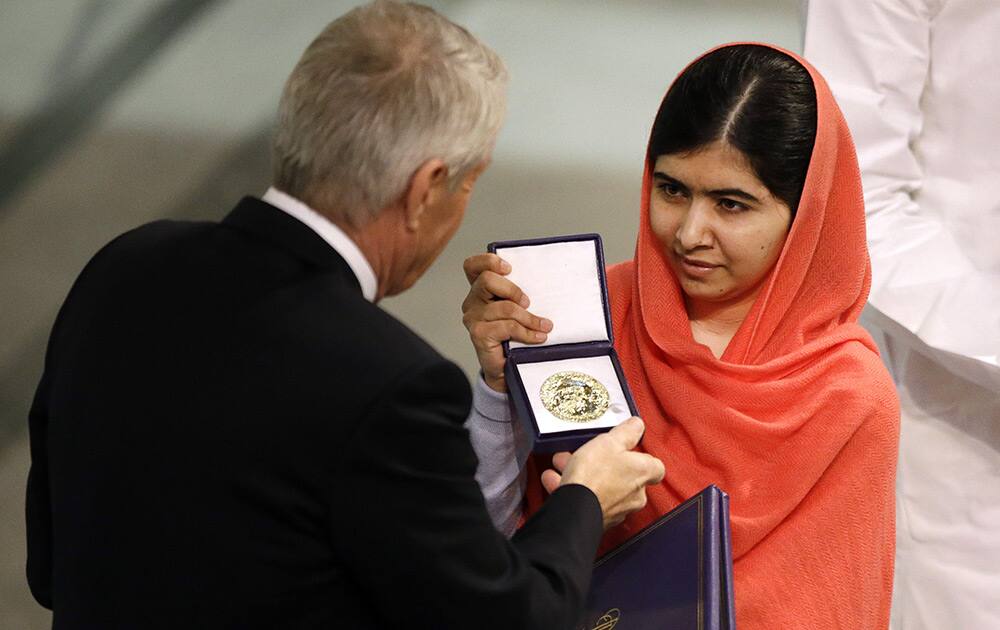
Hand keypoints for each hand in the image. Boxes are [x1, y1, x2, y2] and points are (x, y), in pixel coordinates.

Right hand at [461, 253, 552, 391]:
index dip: (489, 261)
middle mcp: (472, 301)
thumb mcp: (521, 310)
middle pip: (487, 280)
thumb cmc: (516, 336)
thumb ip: (527, 294)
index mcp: (481, 290)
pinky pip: (508, 327)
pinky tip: (539, 338)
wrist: (507, 370)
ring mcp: (473, 318)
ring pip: (505, 307)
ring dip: (529, 317)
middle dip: (513, 289)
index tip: (510, 268)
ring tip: (545, 326)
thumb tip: (566, 278)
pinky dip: (527, 332)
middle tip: (529, 302)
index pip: (473, 266)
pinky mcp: (479, 334)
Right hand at [542, 417, 664, 529]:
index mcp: (643, 473)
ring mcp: (618, 509)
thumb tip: (637, 425)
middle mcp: (636, 494)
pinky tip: (556, 479)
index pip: (655, 466)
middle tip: (590, 453)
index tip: (628, 447)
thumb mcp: (610, 442)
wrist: (575, 510)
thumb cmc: (595, 476)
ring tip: (564, 463)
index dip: (641, 455)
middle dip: (605, 463)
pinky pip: (589, 499)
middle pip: (626, 475)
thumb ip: (627, 432)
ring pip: (604, 487)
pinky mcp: (600, 518)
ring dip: (586, 475)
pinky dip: (575, 490)